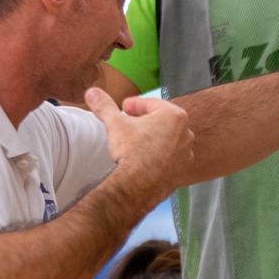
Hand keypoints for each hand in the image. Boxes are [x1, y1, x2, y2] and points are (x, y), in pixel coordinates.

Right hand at [86, 87, 192, 203]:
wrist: (139, 185)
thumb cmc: (132, 151)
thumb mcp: (115, 123)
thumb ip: (104, 106)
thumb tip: (92, 93)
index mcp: (174, 116)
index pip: (151, 104)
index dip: (135, 104)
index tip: (125, 107)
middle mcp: (186, 133)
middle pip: (161, 121)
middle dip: (145, 120)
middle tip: (130, 122)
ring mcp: (186, 153)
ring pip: (166, 140)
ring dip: (153, 139)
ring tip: (137, 143)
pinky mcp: (181, 171)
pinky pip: (169, 159)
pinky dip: (159, 157)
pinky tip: (146, 160)